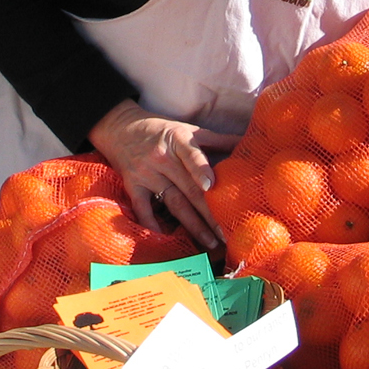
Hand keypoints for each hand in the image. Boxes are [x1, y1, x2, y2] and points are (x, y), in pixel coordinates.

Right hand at [88, 100, 237, 248]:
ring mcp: (146, 173)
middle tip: (226, 232)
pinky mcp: (132, 186)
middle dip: (208, 212)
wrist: (120, 127)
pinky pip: (143, 208)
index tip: (211, 186)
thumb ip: (217, 139)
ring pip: (172, 202)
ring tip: (210, 241)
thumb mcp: (187, 129)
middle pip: (187, 188)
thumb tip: (248, 142)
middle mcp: (162, 158)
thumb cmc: (161, 130)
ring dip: (192, 224)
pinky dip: (153, 224)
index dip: (200, 169)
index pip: (190, 155)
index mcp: (177, 140)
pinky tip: (168, 238)